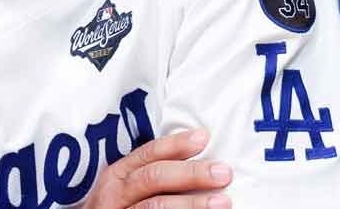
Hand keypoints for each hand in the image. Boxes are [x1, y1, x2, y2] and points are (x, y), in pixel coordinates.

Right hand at [84, 129, 232, 208]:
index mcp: (117, 174)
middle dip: (190, 174)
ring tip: (223, 202)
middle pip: (154, 178)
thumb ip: (150, 174)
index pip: (148, 153)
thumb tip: (197, 163)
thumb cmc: (118, 208)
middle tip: (223, 173)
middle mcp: (115, 194)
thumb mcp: (124, 188)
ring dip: (192, 204)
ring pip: (157, 206)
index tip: (204, 137)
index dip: (176, 144)